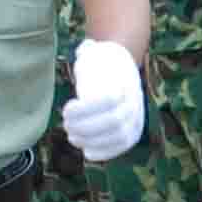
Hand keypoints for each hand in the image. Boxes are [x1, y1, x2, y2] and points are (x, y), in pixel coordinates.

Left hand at [62, 39, 145, 159]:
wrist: (120, 70)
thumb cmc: (99, 63)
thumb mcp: (94, 53)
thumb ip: (88, 51)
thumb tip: (86, 49)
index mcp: (124, 81)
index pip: (109, 100)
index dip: (86, 109)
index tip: (68, 107)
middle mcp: (134, 101)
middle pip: (113, 121)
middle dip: (85, 127)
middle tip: (66, 124)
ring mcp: (135, 118)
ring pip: (118, 136)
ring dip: (92, 140)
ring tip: (73, 136)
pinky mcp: (132, 132)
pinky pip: (122, 146)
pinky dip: (105, 152)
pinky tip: (87, 152)